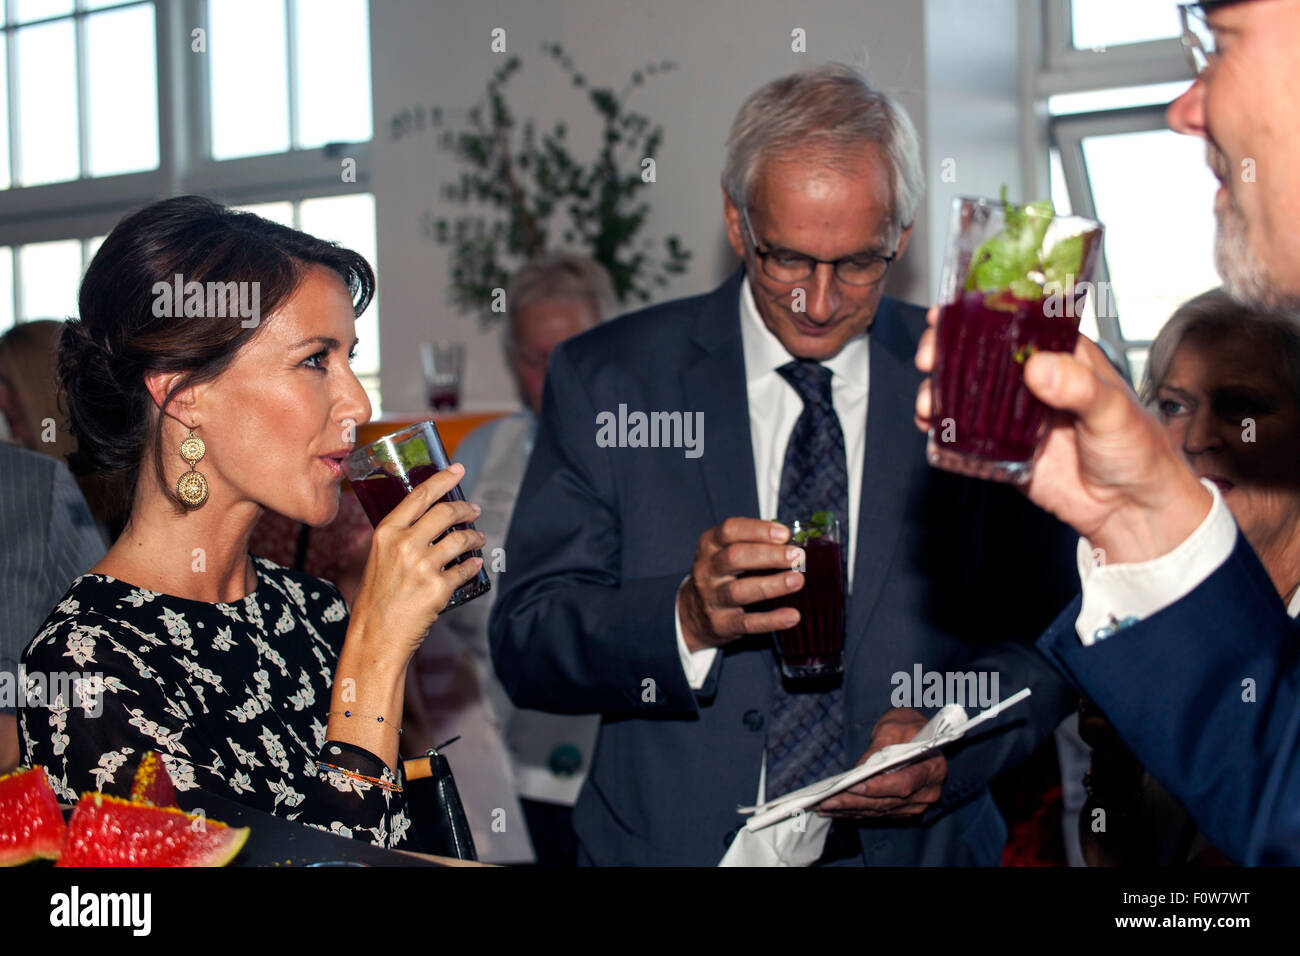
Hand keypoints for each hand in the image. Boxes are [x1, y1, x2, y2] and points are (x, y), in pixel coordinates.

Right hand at [348, 463, 485, 659]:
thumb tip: (430, 521)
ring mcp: (422, 566)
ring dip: (475, 538)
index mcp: (386, 532)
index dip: (442, 479)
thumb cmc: (377, 598)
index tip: (458, 469)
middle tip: (474, 510)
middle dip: (466, 509)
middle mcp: (404, 545)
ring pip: (461, 540)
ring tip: (478, 540)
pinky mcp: (438, 588)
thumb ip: (400, 537)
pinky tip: (476, 565)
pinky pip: (465, 570)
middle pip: (446, 513)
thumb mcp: (378, 557)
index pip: (420, 496)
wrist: (375, 635)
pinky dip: (474, 566)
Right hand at [677, 517, 804, 652]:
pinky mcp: (720, 624)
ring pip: (740, 591)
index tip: (785, 534)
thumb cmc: (721, 575)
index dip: (758, 530)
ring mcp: (711, 598)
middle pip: (734, 557)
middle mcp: (707, 570)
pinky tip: (792, 615)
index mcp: (709, 545)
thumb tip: (794, 544)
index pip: (730, 530)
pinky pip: (747, 623)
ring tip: (797, 580)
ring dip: (772, 585)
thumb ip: (754, 544)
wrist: (693, 613)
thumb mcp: (726, 552)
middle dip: (769, 555)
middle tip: (797, 557)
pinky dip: (771, 620)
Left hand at [816, 708, 945, 817]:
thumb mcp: (894, 727)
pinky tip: (835, 810)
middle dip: (856, 802)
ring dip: (850, 810)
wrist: (918, 733)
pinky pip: (878, 813)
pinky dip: (856, 811)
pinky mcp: (903, 809)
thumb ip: (880, 747)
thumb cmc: (908, 725)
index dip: (879, 787)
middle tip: (828, 801)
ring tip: (824, 807)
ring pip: (879, 810)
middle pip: (888, 801)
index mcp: (933, 768)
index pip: (904, 783)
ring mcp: (917, 804)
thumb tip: (860, 769)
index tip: (854, 786)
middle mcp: (928, 792)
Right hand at [913, 305, 1210, 563]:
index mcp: (1061, 356)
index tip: (949, 312)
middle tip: (930, 358)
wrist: (1131, 509)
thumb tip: (1037, 367)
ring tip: (929, 401)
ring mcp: (1013, 414)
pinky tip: (930, 424)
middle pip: (979, 353)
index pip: (1015, 323)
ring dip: (939, 390)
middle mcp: (1032, 380)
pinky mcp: (1001, 448)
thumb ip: (1078, 386)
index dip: (979, 314)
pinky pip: (965, 433)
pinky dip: (942, 426)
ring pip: (966, 391)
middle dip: (947, 351)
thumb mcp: (1113, 410)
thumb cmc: (1136, 448)